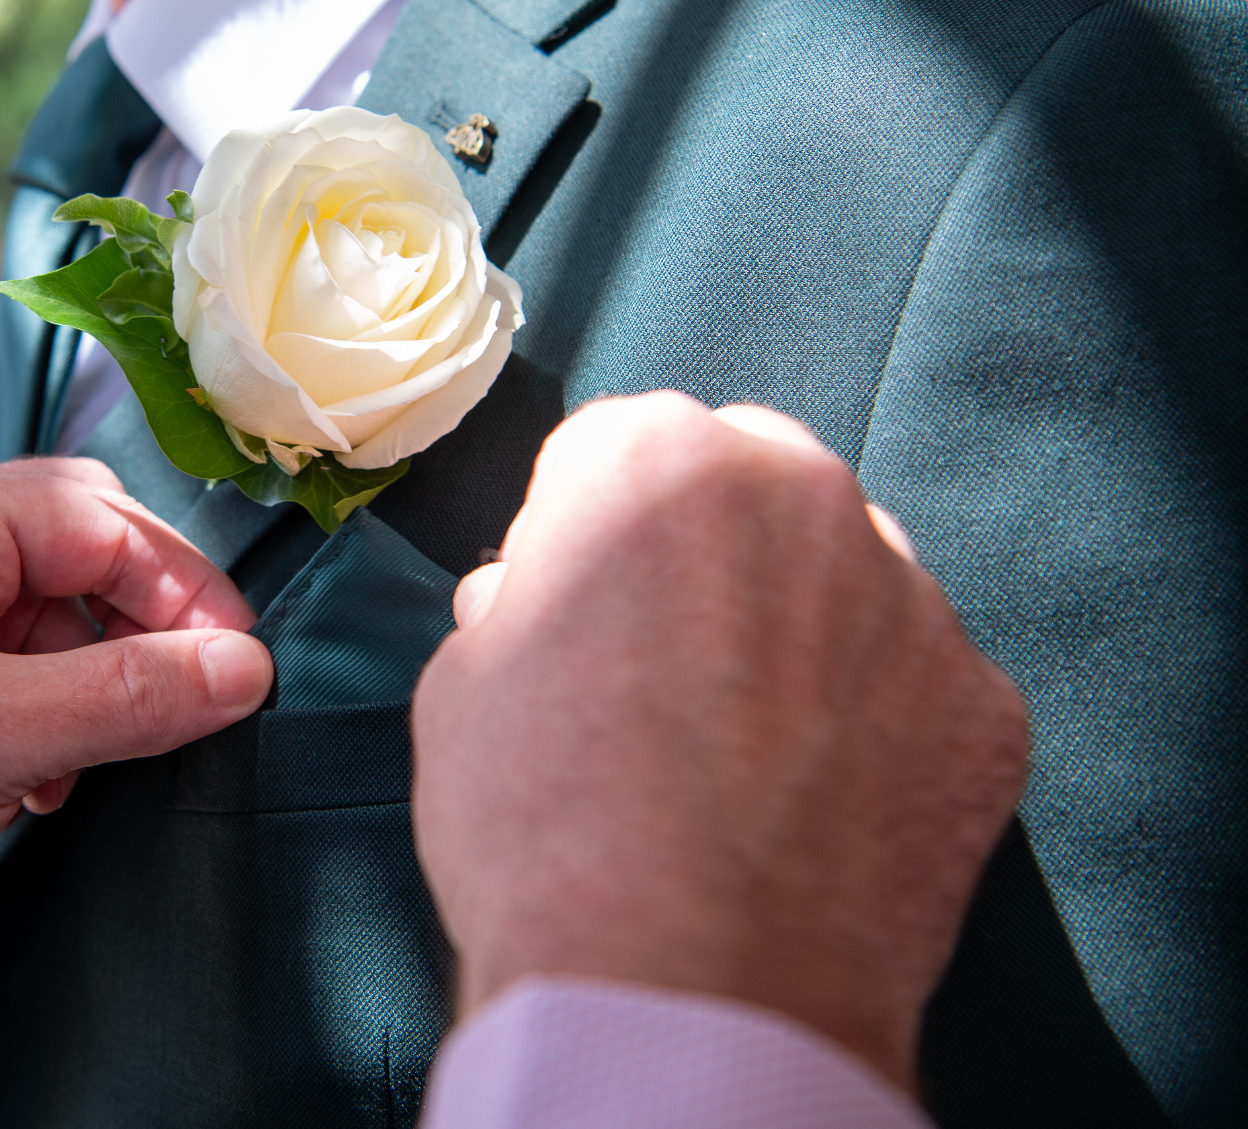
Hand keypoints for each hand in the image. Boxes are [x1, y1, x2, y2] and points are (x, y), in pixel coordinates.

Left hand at [0, 459, 271, 1103]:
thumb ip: (127, 696)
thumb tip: (240, 669)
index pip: (96, 516)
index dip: (181, 587)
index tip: (237, 665)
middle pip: (78, 556)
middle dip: (141, 632)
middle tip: (196, 701)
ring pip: (50, 620)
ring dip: (93, 686)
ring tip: (91, 759)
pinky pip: (12, 672)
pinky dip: (48, 720)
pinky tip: (42, 781)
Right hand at [411, 391, 1028, 1090]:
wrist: (681, 999)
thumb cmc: (539, 830)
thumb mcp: (461, 686)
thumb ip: (520, 604)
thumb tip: (547, 602)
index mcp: (654, 460)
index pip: (615, 448)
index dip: (580, 534)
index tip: (574, 606)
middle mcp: (802, 494)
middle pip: (748, 483)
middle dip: (707, 549)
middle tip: (666, 666)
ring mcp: (912, 597)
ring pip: (846, 575)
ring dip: (802, 627)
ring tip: (747, 751)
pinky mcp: (986, 707)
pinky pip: (918, 684)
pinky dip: (878, 726)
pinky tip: (819, 807)